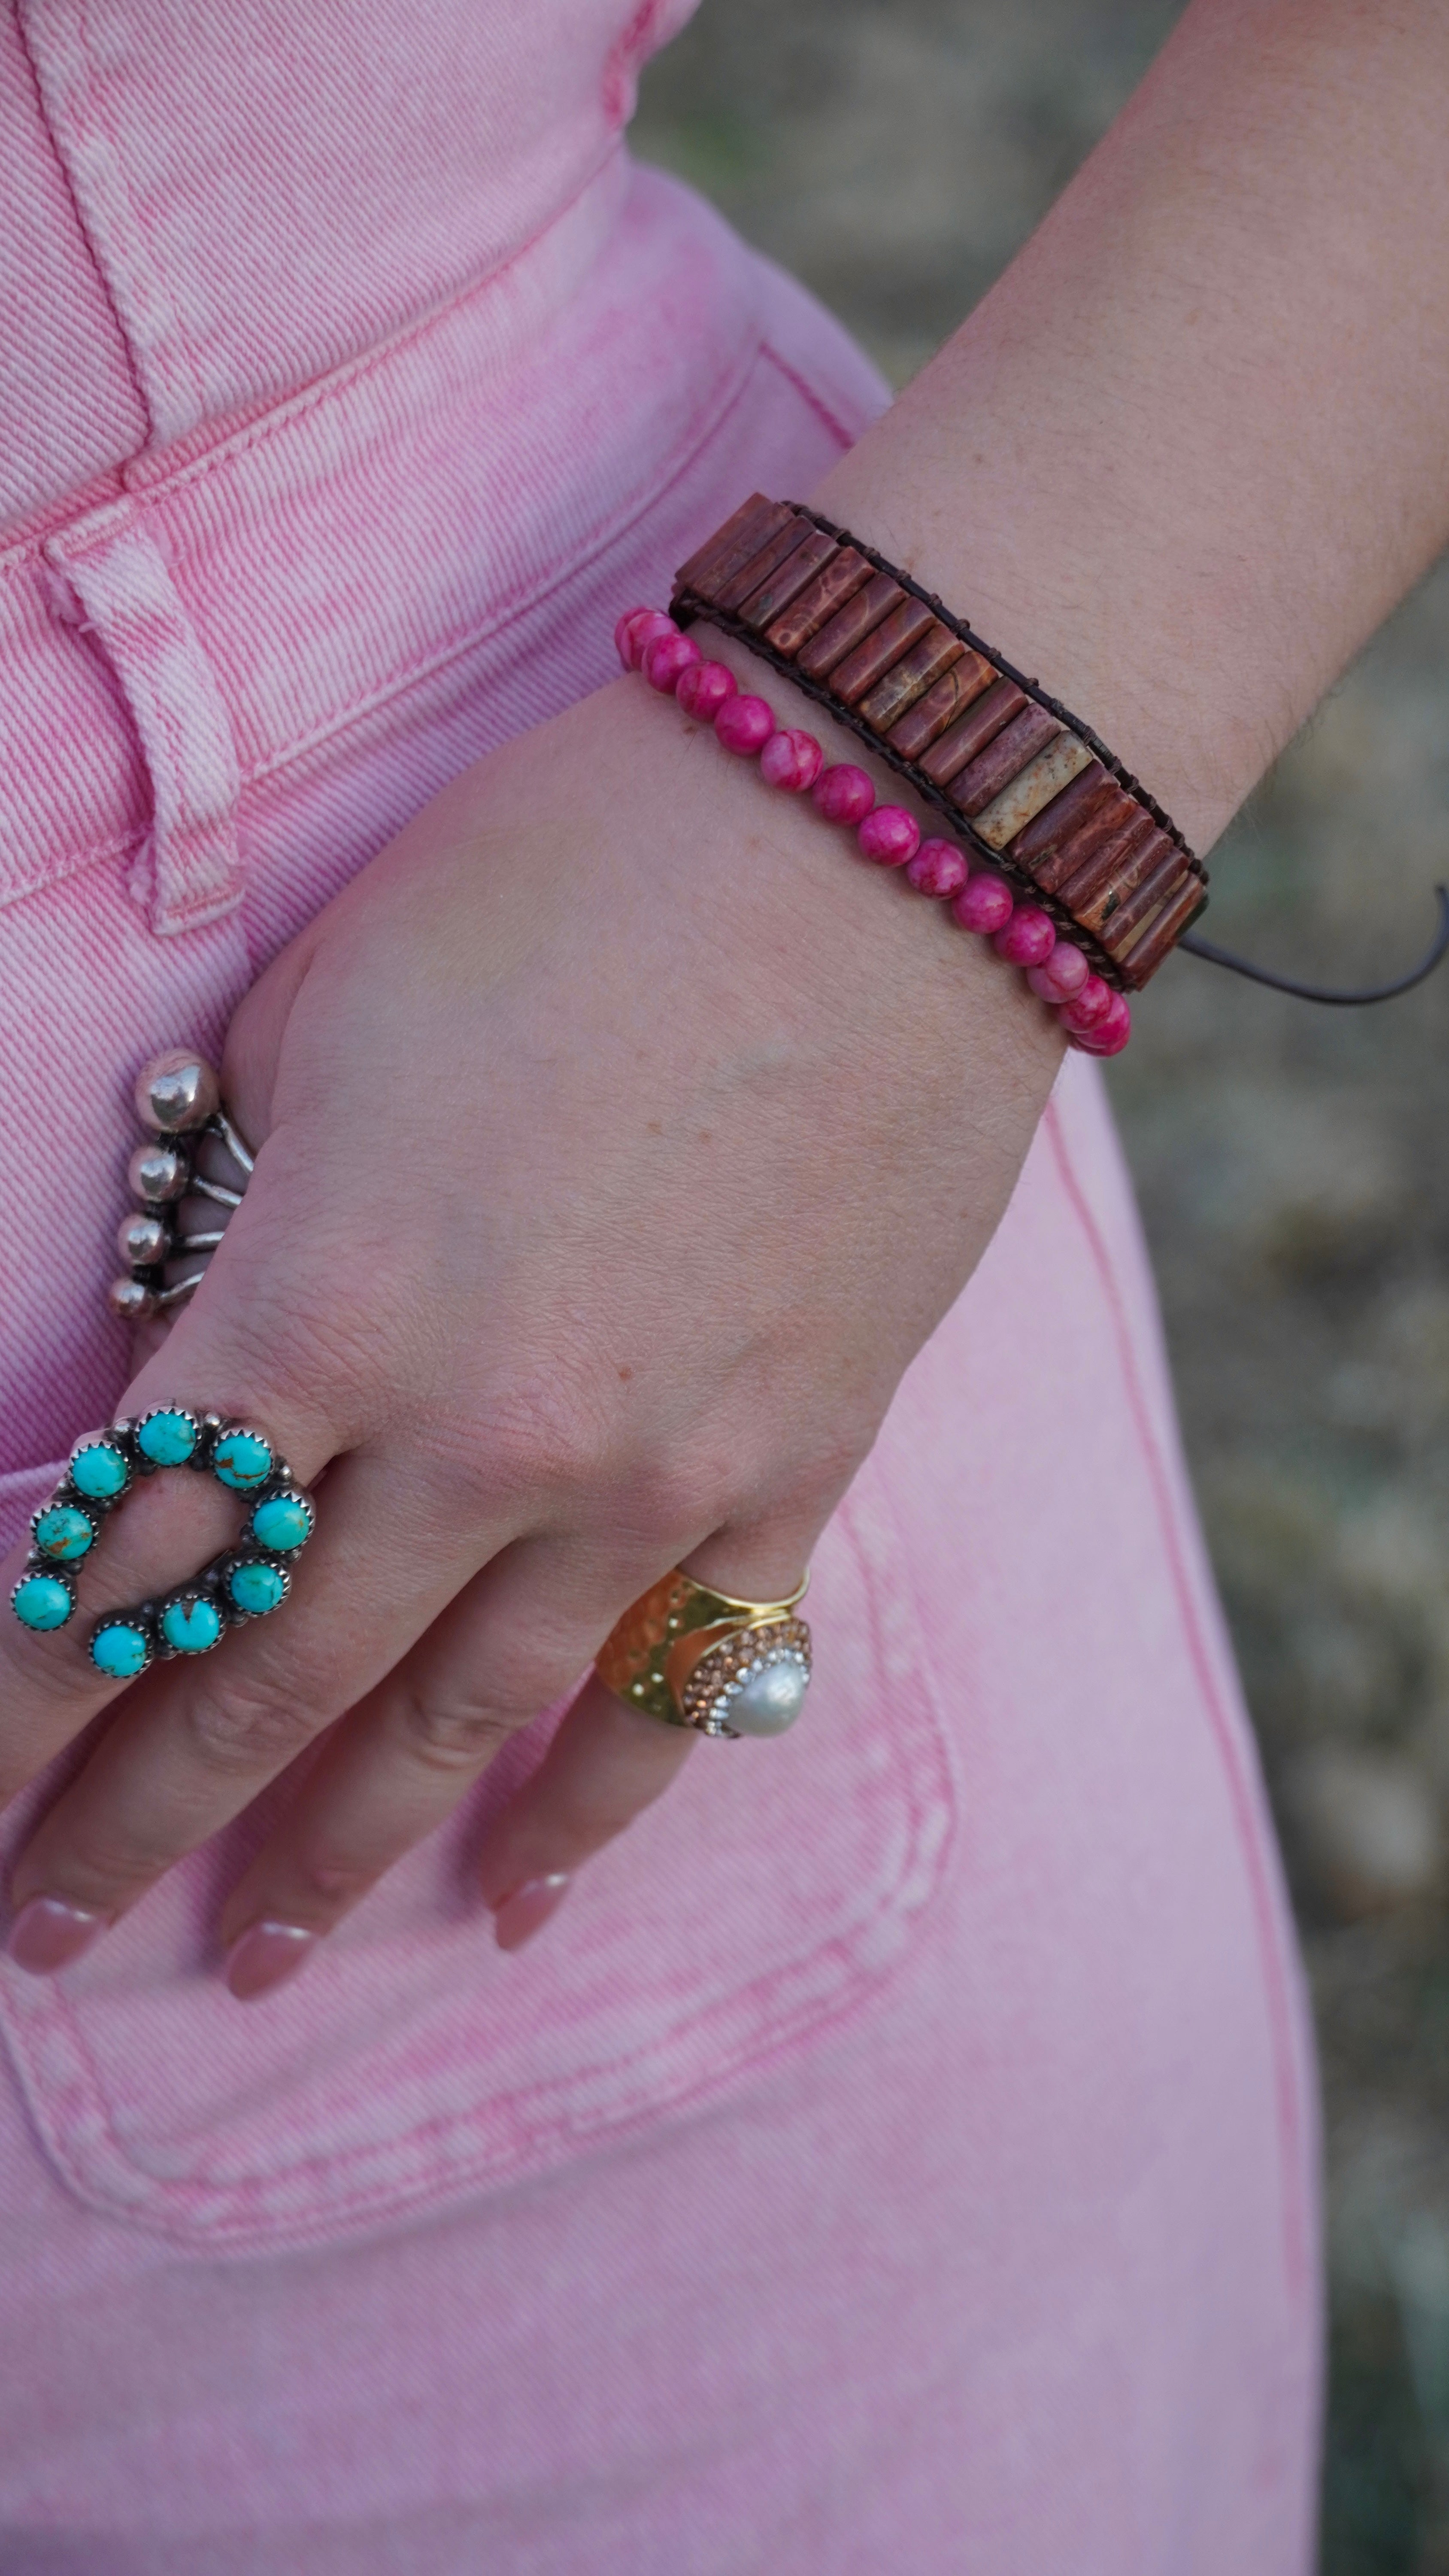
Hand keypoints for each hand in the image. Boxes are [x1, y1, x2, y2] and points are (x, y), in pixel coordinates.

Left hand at [1, 655, 1060, 1995]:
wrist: (879, 837)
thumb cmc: (565, 882)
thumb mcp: (322, 1025)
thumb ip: (247, 1228)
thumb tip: (209, 1358)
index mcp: (325, 1301)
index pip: (125, 1556)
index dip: (17, 1689)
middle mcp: (480, 1433)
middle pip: (266, 1679)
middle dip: (136, 1813)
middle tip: (53, 1927)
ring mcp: (653, 1473)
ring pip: (460, 1721)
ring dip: (338, 1850)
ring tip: (256, 1952)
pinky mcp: (793, 1466)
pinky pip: (680, 1685)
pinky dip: (592, 1810)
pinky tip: (517, 1902)